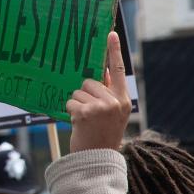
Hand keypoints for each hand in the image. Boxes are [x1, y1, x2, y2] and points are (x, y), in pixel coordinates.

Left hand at [65, 31, 129, 152]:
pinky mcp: (85, 112)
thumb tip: (100, 71)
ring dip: (77, 104)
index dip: (114, 51)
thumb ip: (108, 93)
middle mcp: (114, 101)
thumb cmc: (102, 134)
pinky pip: (70, 101)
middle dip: (85, 94)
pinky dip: (70, 111)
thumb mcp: (113, 113)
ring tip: (86, 120)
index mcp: (123, 100)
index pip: (118, 70)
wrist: (97, 160)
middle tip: (90, 114)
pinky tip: (79, 123)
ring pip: (78, 91)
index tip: (110, 33)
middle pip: (89, 81)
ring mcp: (101, 107)